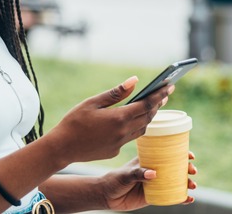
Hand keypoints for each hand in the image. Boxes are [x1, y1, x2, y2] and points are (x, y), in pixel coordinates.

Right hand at [45, 77, 171, 163]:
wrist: (62, 148)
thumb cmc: (74, 121)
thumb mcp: (92, 102)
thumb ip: (115, 93)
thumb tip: (135, 81)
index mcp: (119, 118)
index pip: (146, 105)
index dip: (159, 95)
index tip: (169, 85)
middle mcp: (123, 132)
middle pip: (148, 117)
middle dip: (158, 104)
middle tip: (165, 92)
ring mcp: (120, 143)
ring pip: (142, 129)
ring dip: (149, 117)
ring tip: (153, 105)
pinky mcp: (115, 150)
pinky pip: (131, 137)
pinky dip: (136, 127)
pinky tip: (133, 120)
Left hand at [99, 153, 197, 210]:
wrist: (108, 196)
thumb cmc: (115, 179)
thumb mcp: (126, 174)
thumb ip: (138, 173)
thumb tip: (153, 174)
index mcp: (149, 160)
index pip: (167, 154)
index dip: (181, 153)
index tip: (190, 155)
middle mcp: (155, 170)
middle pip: (176, 167)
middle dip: (188, 168)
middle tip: (192, 171)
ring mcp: (156, 183)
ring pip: (177, 182)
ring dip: (187, 183)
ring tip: (193, 186)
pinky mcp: (155, 196)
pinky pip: (172, 196)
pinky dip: (182, 198)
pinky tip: (189, 199)